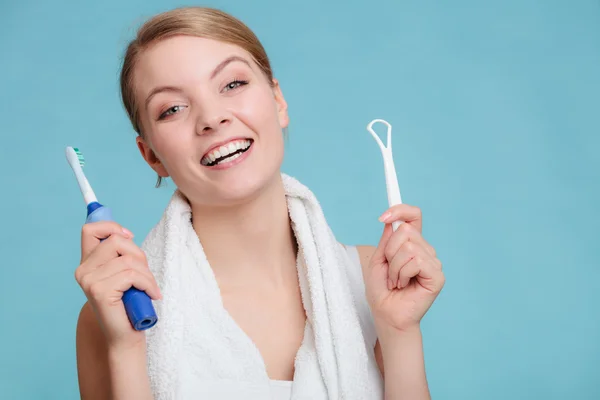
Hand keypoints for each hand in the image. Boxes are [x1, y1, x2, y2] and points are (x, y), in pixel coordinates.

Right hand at [75, 222, 161, 349]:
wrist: (125, 336)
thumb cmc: (127, 304)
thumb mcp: (123, 274)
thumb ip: (120, 255)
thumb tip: (126, 234)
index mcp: (87, 263)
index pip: (90, 229)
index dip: (112, 227)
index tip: (129, 237)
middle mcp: (83, 270)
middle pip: (116, 241)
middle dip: (139, 255)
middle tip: (146, 274)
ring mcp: (89, 281)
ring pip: (128, 260)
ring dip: (147, 274)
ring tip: (149, 288)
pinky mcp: (100, 291)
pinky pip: (132, 275)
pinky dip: (148, 283)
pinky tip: (151, 294)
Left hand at [362, 205, 444, 333]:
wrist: (386, 314)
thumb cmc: (381, 290)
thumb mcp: (378, 259)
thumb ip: (387, 240)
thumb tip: (392, 221)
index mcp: (412, 243)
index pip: (413, 216)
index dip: (400, 210)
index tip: (382, 217)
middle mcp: (425, 250)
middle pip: (406, 230)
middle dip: (389, 251)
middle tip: (389, 271)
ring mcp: (433, 262)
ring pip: (409, 247)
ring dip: (395, 267)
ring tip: (396, 281)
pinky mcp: (437, 275)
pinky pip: (416, 261)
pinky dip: (403, 274)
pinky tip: (404, 285)